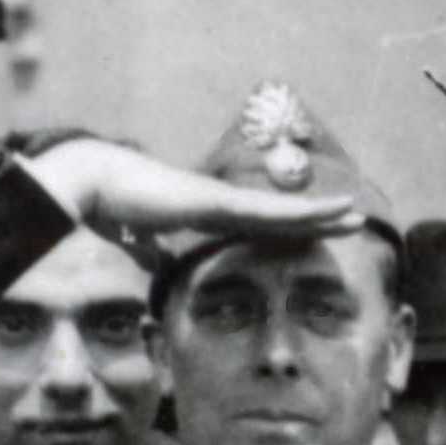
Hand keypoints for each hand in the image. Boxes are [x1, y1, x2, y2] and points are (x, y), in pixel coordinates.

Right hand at [20, 131, 355, 245]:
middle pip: (279, 213)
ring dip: (319, 212)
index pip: (257, 223)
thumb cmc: (111, 204)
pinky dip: (296, 212)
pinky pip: (265, 210)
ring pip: (281, 209)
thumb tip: (154, 263)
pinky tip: (322, 212)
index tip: (315, 231)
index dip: (288, 227)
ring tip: (353, 212)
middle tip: (353, 217)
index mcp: (206, 212)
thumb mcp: (137, 238)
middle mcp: (220, 202)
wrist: (92, 181)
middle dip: (317, 217)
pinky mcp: (216, 201)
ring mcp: (221, 199)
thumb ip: (149, 250)